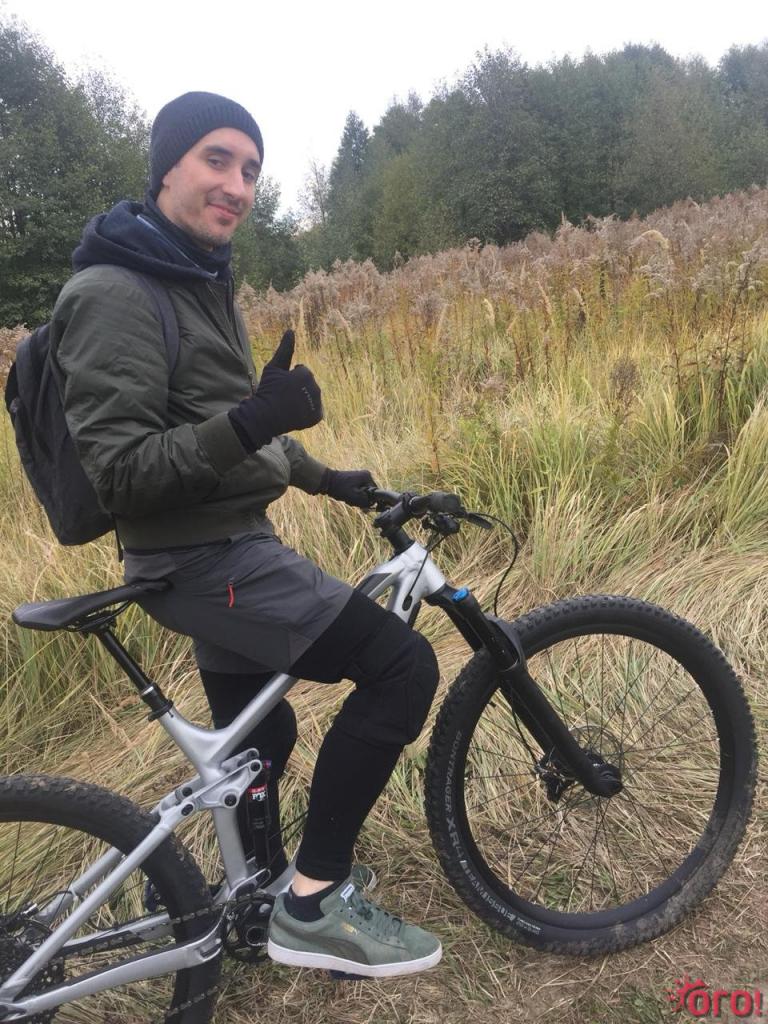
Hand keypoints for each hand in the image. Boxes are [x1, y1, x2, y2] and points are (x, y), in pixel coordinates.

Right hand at [228, 330, 321, 451]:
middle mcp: (315, 387)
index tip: (281, 385)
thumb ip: (285, 349)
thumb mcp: (274, 367)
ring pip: (312, 397)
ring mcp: (316, 403)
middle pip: (308, 385)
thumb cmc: (268, 390)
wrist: (264, 416)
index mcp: (306, 374)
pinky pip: (315, 411)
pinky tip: (296, 413)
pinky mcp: (317, 417)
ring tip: (288, 405)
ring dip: (303, 399)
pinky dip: (308, 413)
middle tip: (284, 396)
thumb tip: (291, 330)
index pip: (302, 372)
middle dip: (298, 388)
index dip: (290, 378)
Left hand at [319, 468, 377, 507]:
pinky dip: (353, 496)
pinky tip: (346, 496)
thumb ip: (365, 501)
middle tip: (351, 500)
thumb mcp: (354, 497)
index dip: (368, 500)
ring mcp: (360, 477)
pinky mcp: (355, 480)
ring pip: (363, 493)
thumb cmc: (339, 487)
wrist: (326, 481)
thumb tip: (372, 504)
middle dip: (361, 499)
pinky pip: (358, 491)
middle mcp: (366, 475)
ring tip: (347, 498)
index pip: (375, 493)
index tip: (358, 502)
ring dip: (356, 499)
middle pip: (369, 493)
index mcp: (367, 477)